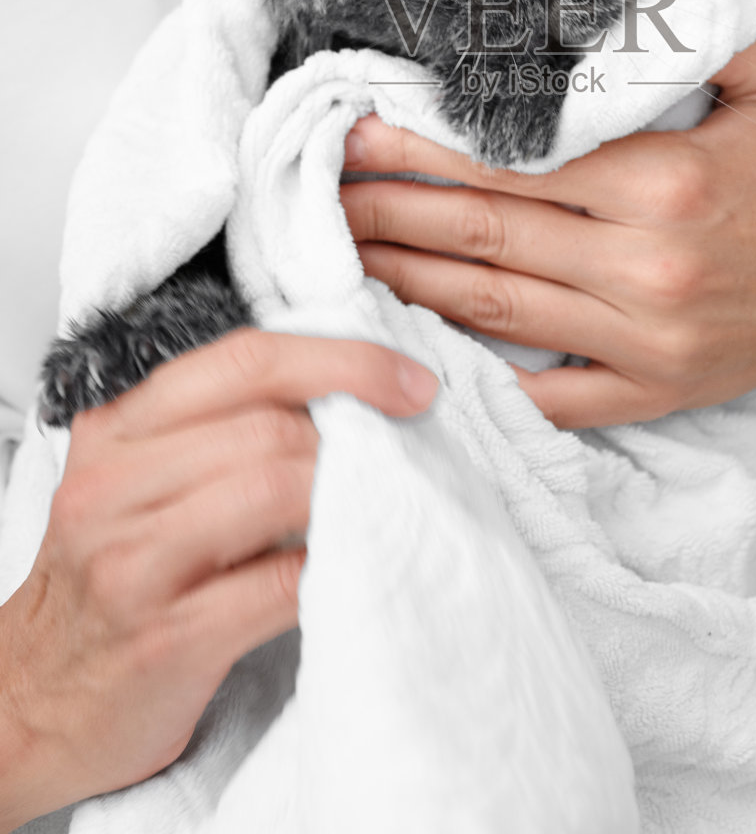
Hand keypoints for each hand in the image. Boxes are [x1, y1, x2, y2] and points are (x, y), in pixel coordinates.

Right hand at [0, 330, 436, 830]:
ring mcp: (134, 564)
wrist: (27, 705)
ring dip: (342, 498)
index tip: (409, 381)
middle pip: (270, 426)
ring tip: (360, 509)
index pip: (245, 359)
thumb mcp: (136, 483)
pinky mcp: (167, 638)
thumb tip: (347, 395)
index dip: (343, 360)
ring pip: (277, 490)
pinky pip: (280, 584)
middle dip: (349, 438)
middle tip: (388, 457)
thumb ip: (214, 430)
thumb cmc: (104, 583)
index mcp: (116, 431)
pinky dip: (329, 569)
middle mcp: (113, 486)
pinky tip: (339, 570)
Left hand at [340, 23, 755, 429]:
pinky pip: (542, 392)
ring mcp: (644, 338)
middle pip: (483, 233)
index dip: (425, 145)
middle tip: (318, 187)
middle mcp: (647, 267)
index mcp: (666, 181)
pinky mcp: (647, 390)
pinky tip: (409, 343)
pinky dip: (470, 374)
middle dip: (389, 206)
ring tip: (337, 250)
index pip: (513, 160)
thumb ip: (698, 23)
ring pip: (492, 307)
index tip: (360, 127)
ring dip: (404, 277)